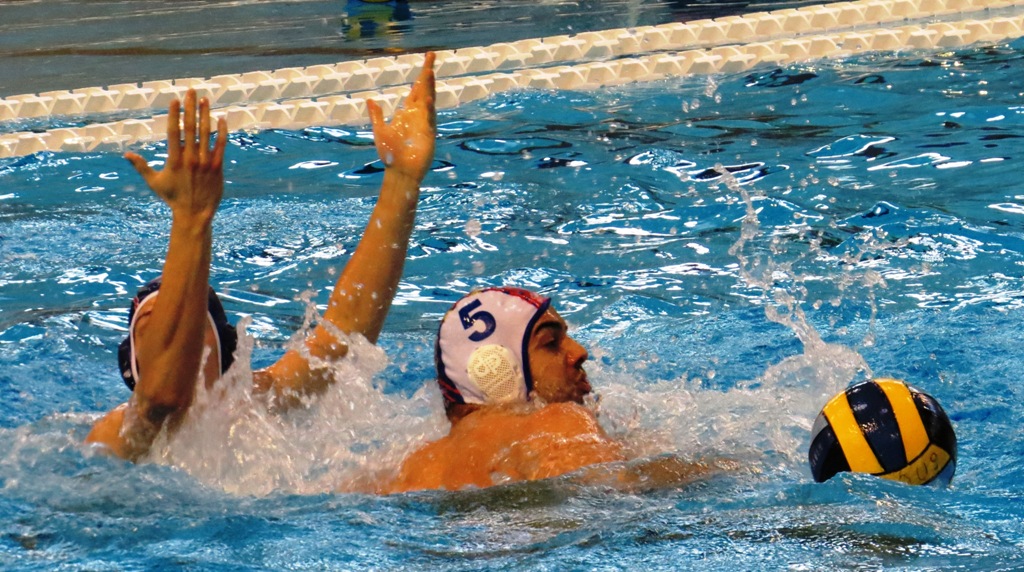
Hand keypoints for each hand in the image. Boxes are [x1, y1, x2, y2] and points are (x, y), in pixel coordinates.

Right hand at [125, 89, 227, 222]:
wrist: (194, 214)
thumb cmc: (172, 198)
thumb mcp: (154, 182)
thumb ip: (141, 166)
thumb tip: (126, 154)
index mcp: (174, 159)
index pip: (174, 131)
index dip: (175, 114)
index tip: (175, 99)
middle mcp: (190, 158)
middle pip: (191, 127)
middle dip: (190, 107)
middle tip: (191, 91)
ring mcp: (205, 162)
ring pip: (206, 133)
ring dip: (206, 115)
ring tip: (205, 100)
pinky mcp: (217, 168)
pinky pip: (221, 146)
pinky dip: (222, 132)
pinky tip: (222, 119)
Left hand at [367, 51, 435, 181]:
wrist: (399, 172)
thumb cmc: (391, 154)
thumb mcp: (379, 130)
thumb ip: (376, 115)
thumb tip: (370, 100)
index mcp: (408, 113)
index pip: (416, 90)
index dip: (420, 76)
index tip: (426, 61)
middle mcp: (418, 115)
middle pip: (425, 88)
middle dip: (427, 72)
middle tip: (431, 55)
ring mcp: (424, 123)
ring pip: (428, 99)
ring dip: (429, 85)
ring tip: (430, 71)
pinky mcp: (427, 133)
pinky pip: (429, 118)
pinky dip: (428, 108)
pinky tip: (427, 98)